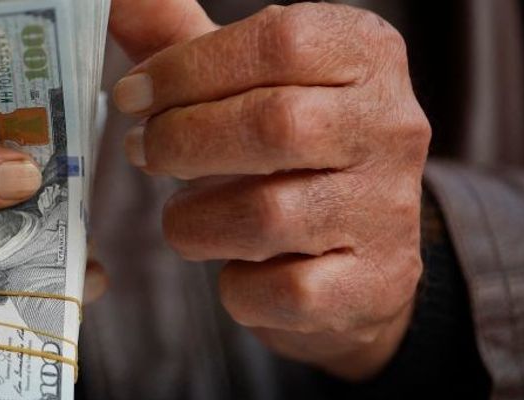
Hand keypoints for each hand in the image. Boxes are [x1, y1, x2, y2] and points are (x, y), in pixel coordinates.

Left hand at [110, 1, 430, 379]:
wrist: (358, 255)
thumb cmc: (283, 152)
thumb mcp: (241, 82)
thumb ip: (178, 38)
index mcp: (366, 54)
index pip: (281, 40)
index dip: (188, 68)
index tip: (131, 94)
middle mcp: (392, 126)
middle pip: (274, 123)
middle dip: (182, 140)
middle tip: (141, 151)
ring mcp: (390, 210)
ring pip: (270, 214)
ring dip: (195, 219)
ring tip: (183, 215)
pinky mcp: (375, 284)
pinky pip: (283, 290)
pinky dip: (236, 286)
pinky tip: (232, 267)